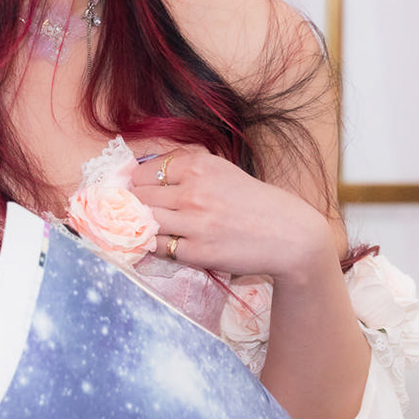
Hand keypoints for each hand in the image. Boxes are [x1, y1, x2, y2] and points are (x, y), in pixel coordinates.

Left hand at [130, 148, 336, 286]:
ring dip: (140, 224)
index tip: (132, 189)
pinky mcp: (198, 252)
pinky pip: (160, 247)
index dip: (134, 182)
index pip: (145, 172)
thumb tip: (143, 171)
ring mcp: (195, 224)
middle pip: (140, 197)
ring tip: (142, 226)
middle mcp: (194, 192)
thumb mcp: (222, 171)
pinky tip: (160, 241)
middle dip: (132, 204)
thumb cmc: (254, 202)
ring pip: (146, 222)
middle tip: (130, 210)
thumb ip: (187, 167)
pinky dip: (155, 244)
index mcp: (199, 167)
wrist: (288, 234)